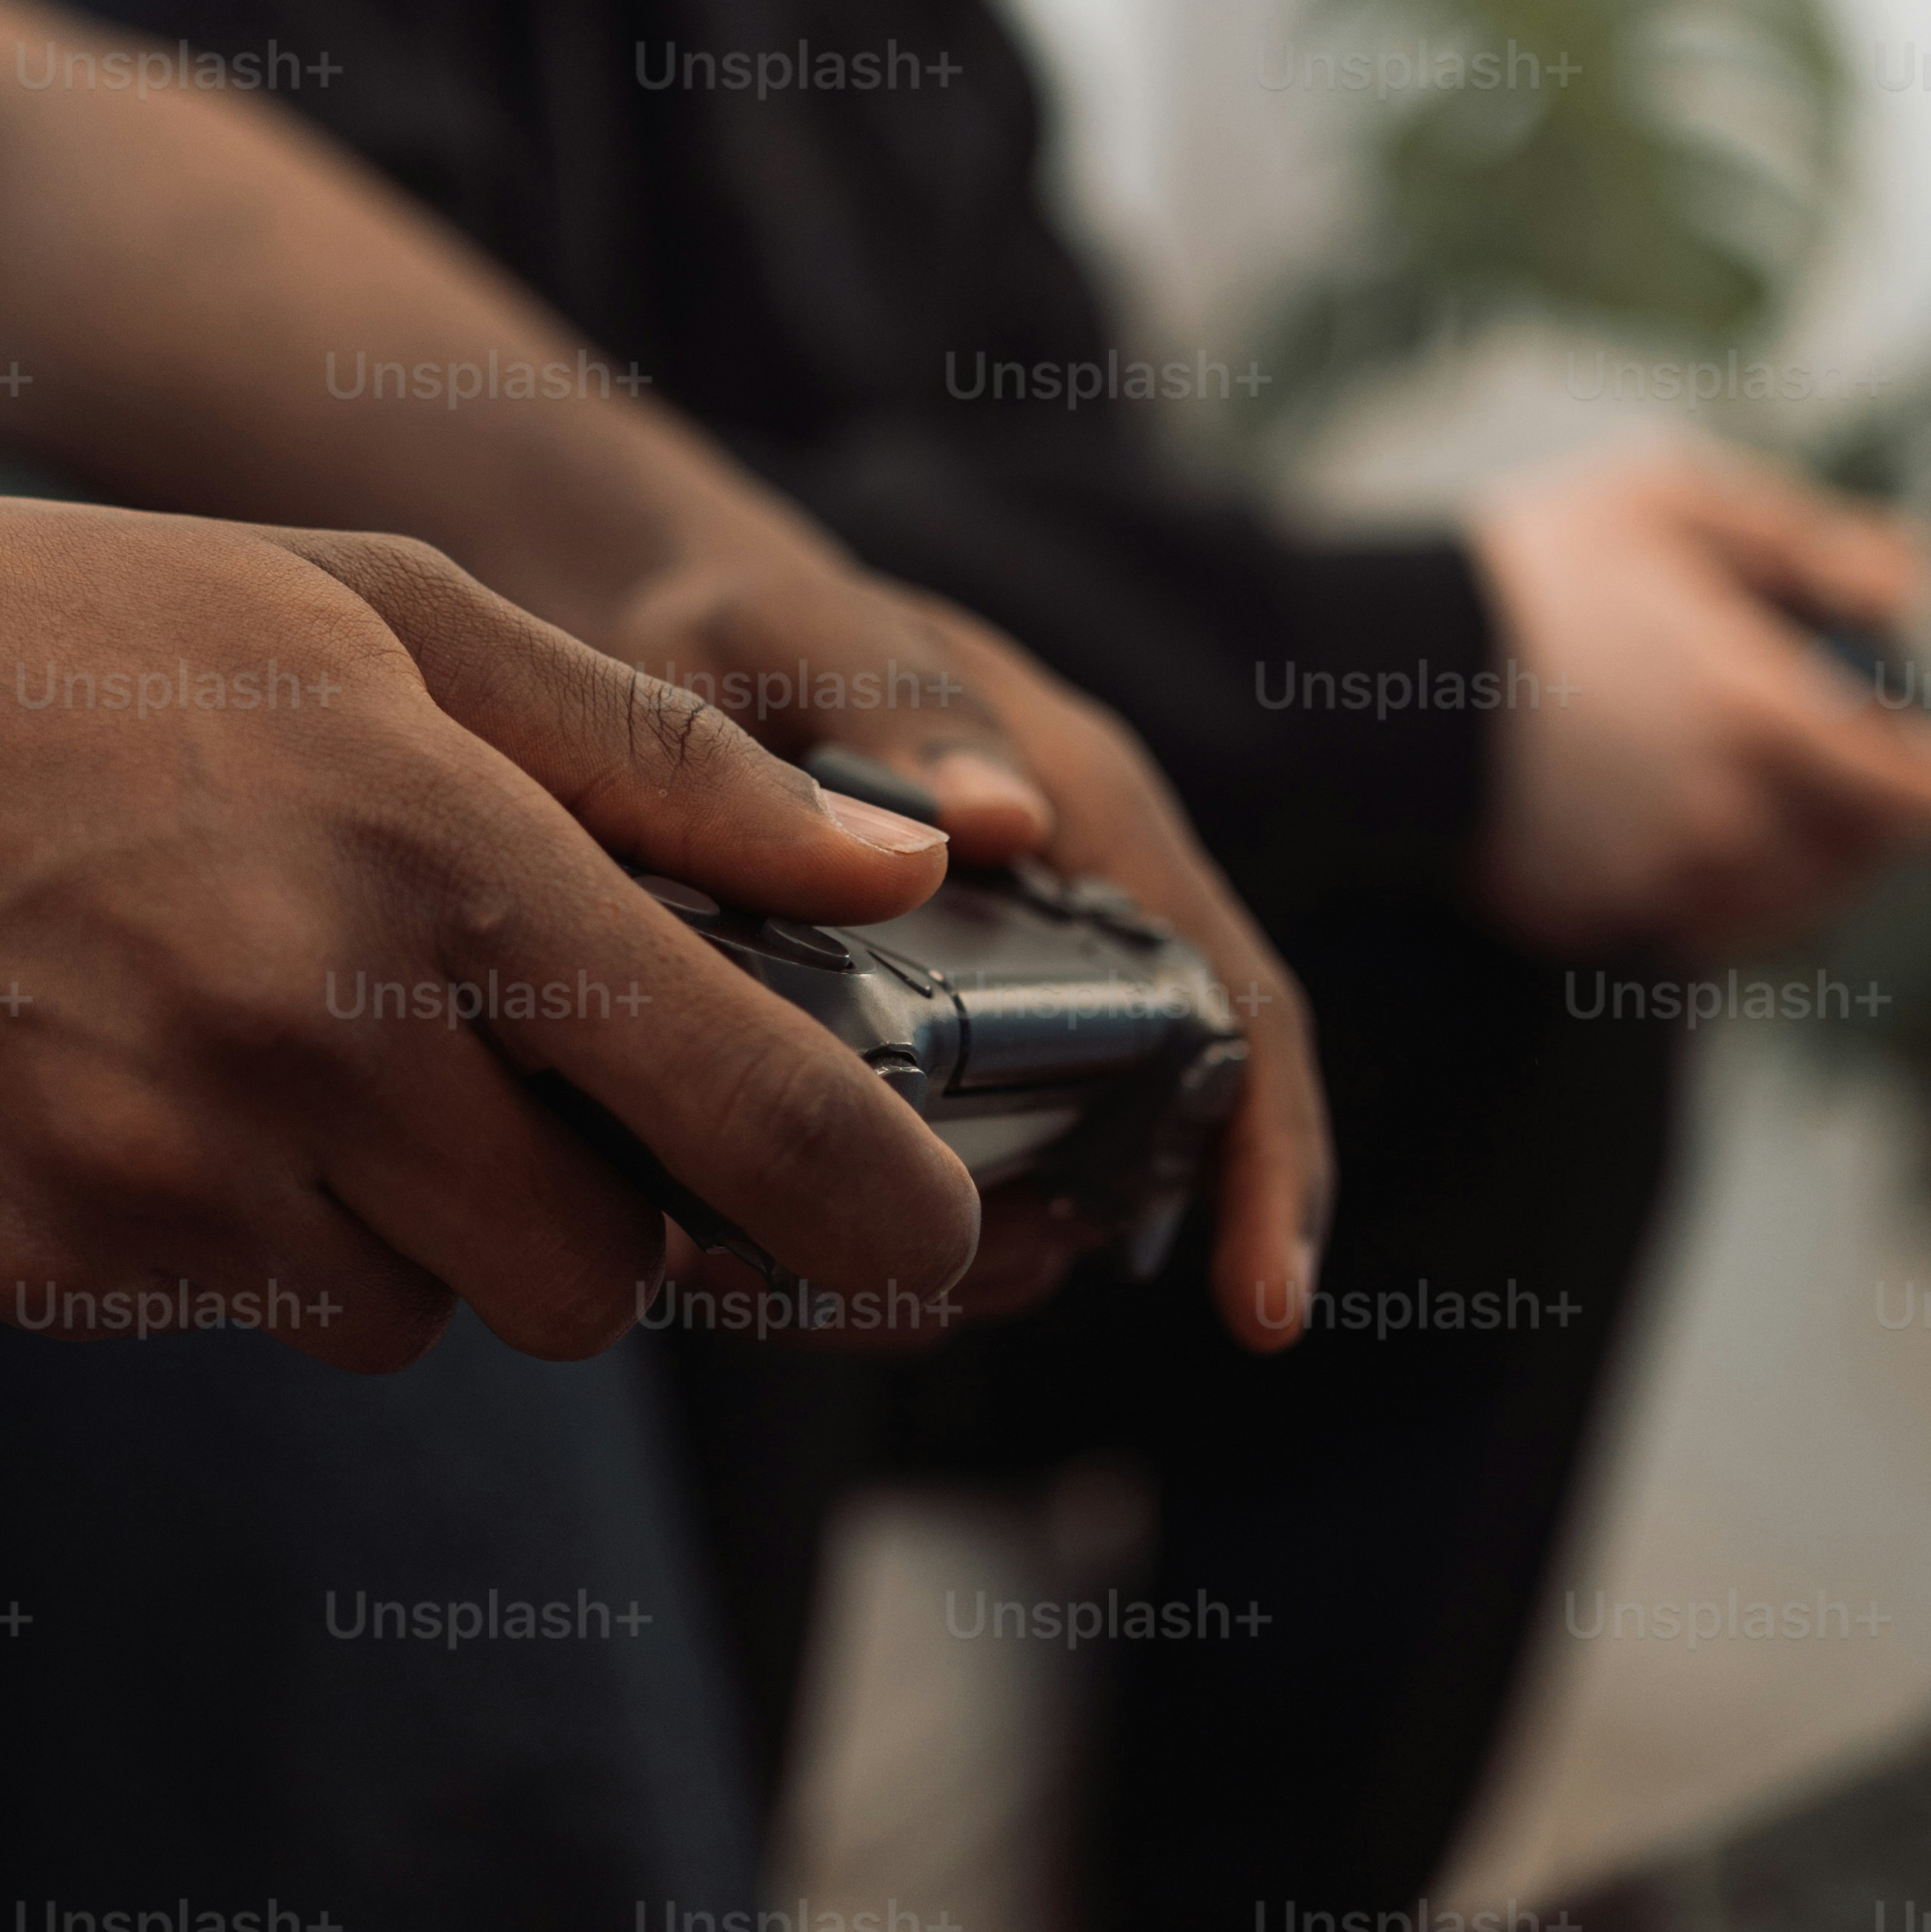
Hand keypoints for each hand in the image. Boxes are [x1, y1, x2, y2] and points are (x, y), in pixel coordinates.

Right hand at [0, 490, 984, 1370]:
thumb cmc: (69, 626)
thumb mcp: (385, 617)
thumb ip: (665, 759)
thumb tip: (912, 862)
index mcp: (436, 856)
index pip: (759, 1121)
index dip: (887, 1213)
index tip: (925, 1238)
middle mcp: (311, 1036)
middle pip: (596, 1282)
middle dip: (598, 1212)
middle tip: (505, 1073)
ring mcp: (154, 1172)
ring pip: (411, 1319)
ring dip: (403, 1222)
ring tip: (273, 1030)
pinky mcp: (20, 1265)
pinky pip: (227, 1313)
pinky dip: (229, 1230)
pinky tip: (129, 1064)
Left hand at [609, 543, 1328, 1353]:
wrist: (665, 635)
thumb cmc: (754, 622)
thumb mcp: (804, 633)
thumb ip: (896, 706)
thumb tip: (1008, 820)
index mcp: (1092, 815)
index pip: (1234, 1005)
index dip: (1265, 1160)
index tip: (1263, 1309)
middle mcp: (1075, 915)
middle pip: (1154, 1126)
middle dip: (1084, 1235)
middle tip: (969, 1286)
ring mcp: (997, 990)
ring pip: (1038, 1174)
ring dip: (971, 1254)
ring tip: (865, 1286)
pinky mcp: (907, 1048)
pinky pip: (926, 1174)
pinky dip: (874, 1240)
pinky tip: (785, 1267)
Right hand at [1468, 434, 1930, 959]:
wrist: (1384, 670)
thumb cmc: (1534, 568)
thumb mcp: (1674, 501)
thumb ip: (1806, 542)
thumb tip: (1915, 582)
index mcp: (1764, 717)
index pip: (1918, 789)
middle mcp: (1728, 816)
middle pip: (1854, 851)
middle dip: (1866, 808)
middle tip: (1840, 754)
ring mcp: (1661, 878)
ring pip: (1781, 896)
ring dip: (1795, 850)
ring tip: (1740, 777)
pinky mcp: (1597, 918)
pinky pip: (1694, 922)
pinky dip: (1711, 882)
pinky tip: (1667, 817)